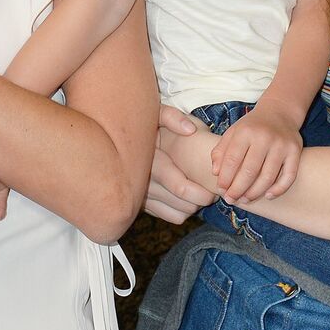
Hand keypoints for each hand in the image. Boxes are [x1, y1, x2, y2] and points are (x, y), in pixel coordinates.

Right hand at [142, 106, 214, 222]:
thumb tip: (189, 130)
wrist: (115, 140)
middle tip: (212, 190)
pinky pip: (167, 216)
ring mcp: (141, 195)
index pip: (181, 187)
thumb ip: (171, 117)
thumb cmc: (142, 125)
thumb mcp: (154, 113)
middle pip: (183, 204)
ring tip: (198, 192)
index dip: (202, 193)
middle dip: (202, 200)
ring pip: (178, 214)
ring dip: (192, 207)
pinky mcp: (141, 204)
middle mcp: (145, 182)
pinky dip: (180, 211)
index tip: (214, 190)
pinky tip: (184, 197)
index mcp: (152, 161)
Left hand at [212, 104, 301, 202]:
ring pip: (268, 177)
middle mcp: (264, 137)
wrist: (279, 112)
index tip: (221, 190)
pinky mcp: (296, 151)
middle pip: (250, 171)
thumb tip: (216, 173)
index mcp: (245, 132)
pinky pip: (289, 176)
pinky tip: (267, 196)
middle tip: (231, 200)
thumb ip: (221, 151)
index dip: (225, 178)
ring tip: (245, 199)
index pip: (232, 160)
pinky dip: (278, 189)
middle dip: (238, 189)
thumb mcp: (232, 133)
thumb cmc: (251, 127)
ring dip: (255, 192)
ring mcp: (282, 145)